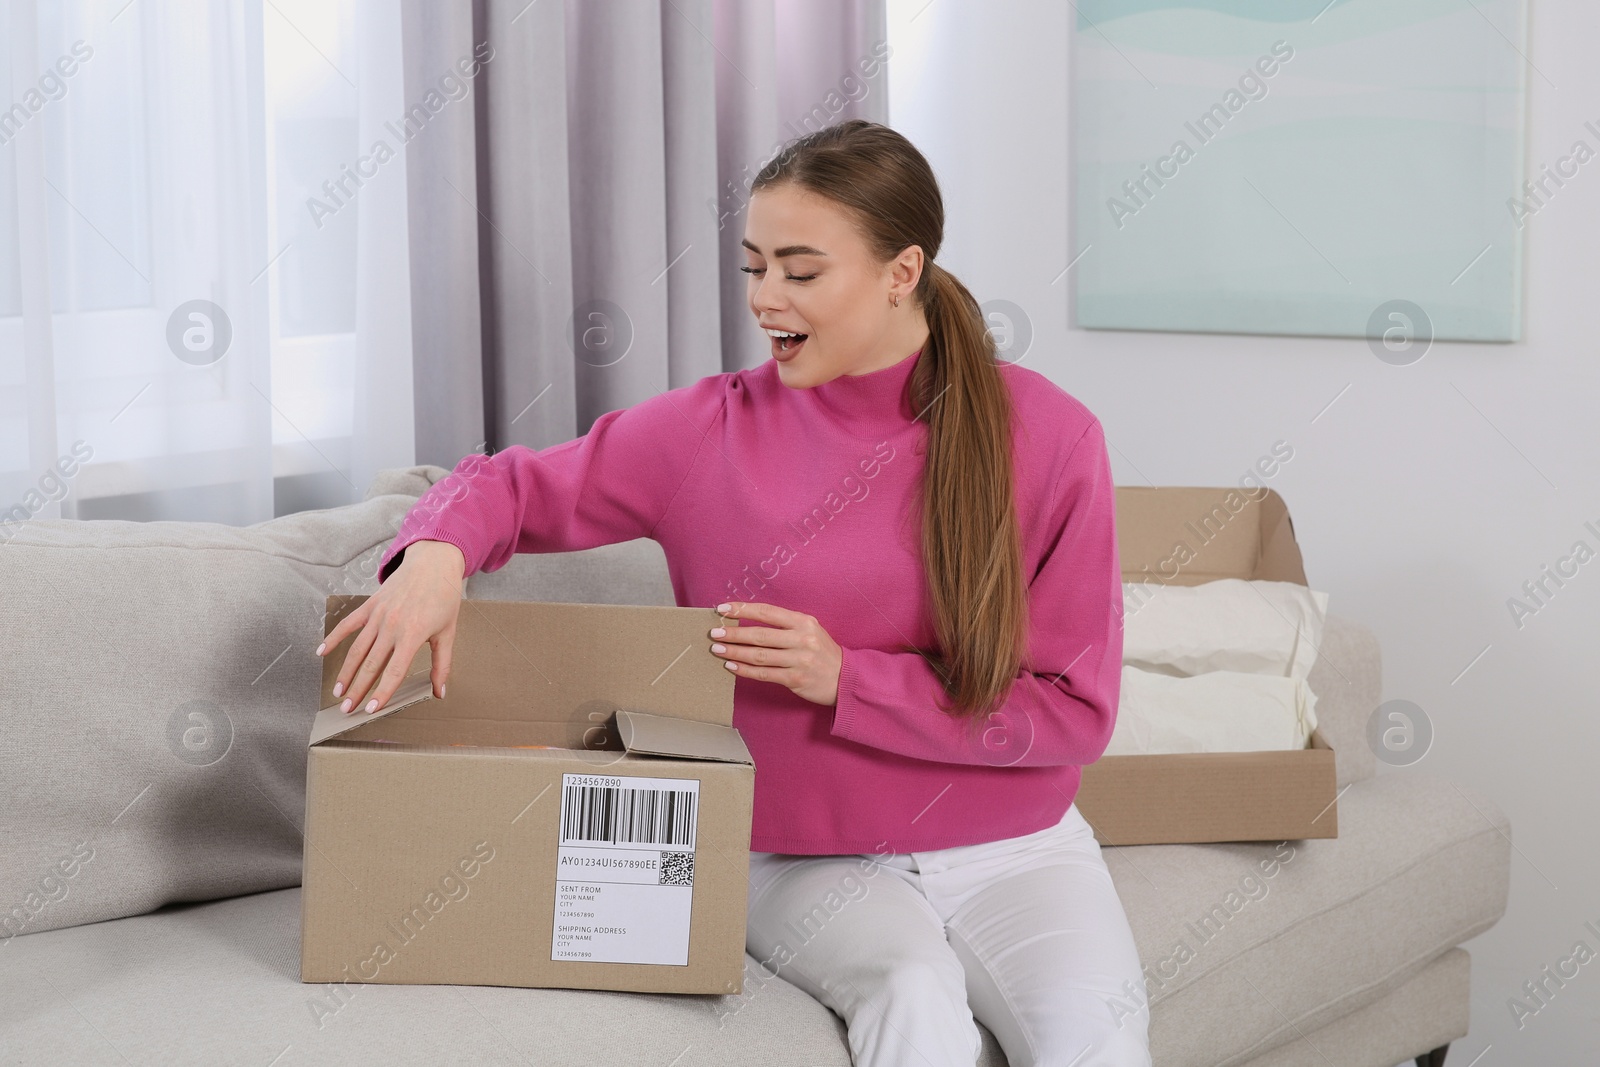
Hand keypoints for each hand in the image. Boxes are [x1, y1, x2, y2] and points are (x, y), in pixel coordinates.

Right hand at [315, 540, 466, 713]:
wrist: (434, 563)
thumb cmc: (444, 598)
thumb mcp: (448, 632)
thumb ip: (442, 665)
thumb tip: (440, 692)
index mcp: (413, 634)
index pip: (394, 671)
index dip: (382, 692)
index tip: (371, 709)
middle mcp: (391, 626)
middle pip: (370, 665)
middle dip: (357, 690)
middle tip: (347, 709)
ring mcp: (378, 615)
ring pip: (356, 649)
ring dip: (345, 672)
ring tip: (338, 692)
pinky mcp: (370, 605)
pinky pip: (347, 624)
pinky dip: (333, 638)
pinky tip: (321, 652)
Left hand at [708, 601, 841, 706]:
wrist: (845, 677)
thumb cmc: (822, 652)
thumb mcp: (810, 629)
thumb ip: (785, 624)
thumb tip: (750, 620)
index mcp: (803, 621)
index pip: (767, 612)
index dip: (742, 609)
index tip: (723, 608)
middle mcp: (802, 639)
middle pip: (760, 634)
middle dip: (733, 633)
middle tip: (714, 633)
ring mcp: (799, 660)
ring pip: (759, 655)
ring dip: (735, 652)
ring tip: (717, 649)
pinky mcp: (795, 679)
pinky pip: (764, 674)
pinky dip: (745, 670)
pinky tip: (731, 666)